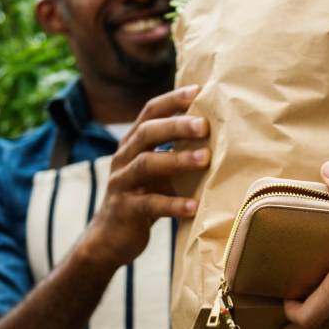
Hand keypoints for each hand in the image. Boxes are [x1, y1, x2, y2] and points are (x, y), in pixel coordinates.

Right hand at [80, 85, 208, 268]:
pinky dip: (173, 204)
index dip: (172, 100)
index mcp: (132, 144)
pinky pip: (149, 204)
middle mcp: (123, 158)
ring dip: (177, 160)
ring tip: (206, 159)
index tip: (198, 90)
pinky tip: (194, 206)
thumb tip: (219, 133)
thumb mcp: (157, 171)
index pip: (150, 112)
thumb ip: (176, 152)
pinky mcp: (124, 210)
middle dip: (176, 126)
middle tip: (205, 125)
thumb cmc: (143, 199)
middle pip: (147, 132)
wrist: (110, 238)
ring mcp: (121, 184)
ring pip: (146, 164)